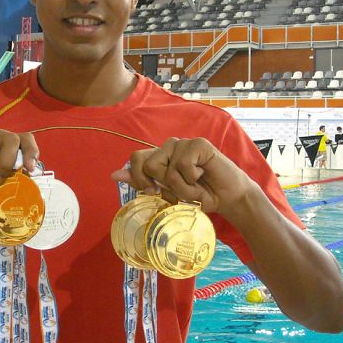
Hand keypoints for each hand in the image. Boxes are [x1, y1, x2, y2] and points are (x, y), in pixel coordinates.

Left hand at [110, 137, 256, 220]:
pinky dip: (193, 179)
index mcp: (159, 157)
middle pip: (147, 164)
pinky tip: (204, 175)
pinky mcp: (198, 143)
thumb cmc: (200, 196)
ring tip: (195, 185)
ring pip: (167, 169)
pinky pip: (183, 164)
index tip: (151, 191)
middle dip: (163, 185)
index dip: (137, 177)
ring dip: (182, 186)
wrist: (228, 198)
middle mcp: (168, 148)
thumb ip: (142, 182)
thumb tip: (114, 174)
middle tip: (180, 190)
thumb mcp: (168, 193)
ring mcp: (183, 143)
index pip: (136, 159)